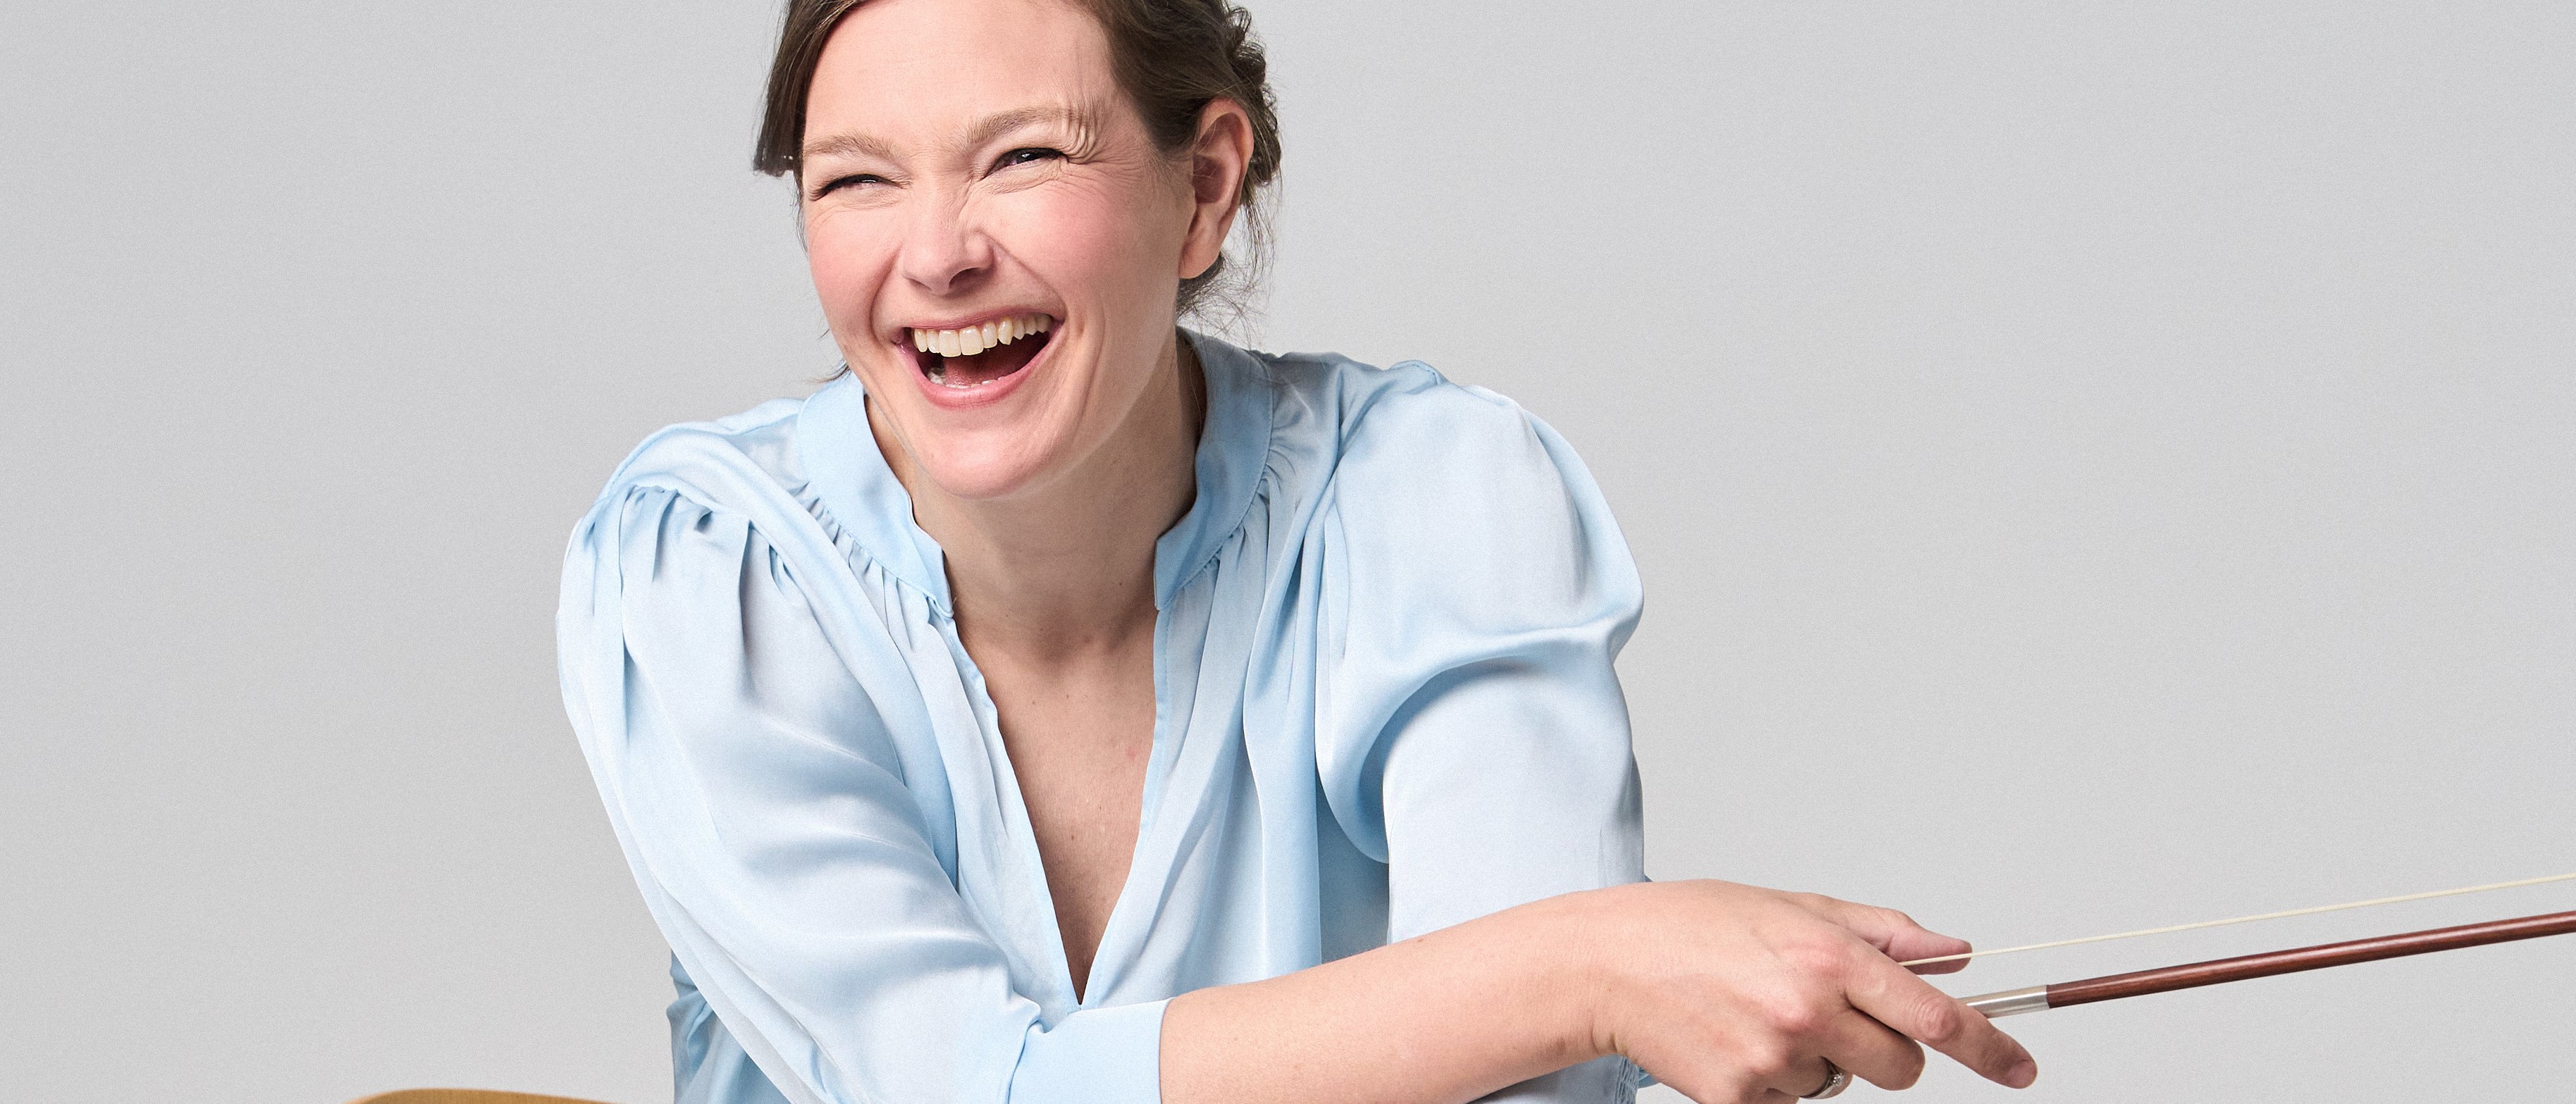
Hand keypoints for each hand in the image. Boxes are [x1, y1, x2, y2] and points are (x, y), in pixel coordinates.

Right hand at [1575, 880, 2037, 1101]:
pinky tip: (1732, 1041)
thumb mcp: (1792, 906)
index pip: (1937, 1016)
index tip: (2022, 1069)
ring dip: (1816, 1060)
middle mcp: (1809, 1011)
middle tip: (1831, 1016)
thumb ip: (1881, 931)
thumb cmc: (1691, 925)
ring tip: (1756, 1016)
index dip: (1991, 1049)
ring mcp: (1773, 1061)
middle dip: (1885, 1051)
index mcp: (1830, 957)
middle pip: (1901, 1068)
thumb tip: (1953, 951)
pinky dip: (1770, 1082)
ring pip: (1838, 1085)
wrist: (1602, 963)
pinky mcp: (1736, 1100)